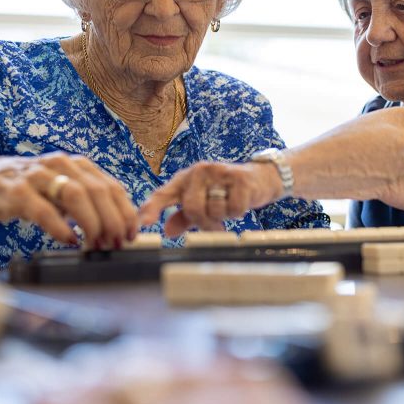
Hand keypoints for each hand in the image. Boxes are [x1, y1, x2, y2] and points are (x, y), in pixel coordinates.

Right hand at [0, 151, 138, 247]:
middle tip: (116, 243)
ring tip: (96, 244)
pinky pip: (44, 210)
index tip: (132, 233)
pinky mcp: (18, 191)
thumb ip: (87, 202)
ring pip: (76, 195)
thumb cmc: (30, 190)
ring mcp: (38, 176)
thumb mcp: (62, 190)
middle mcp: (61, 164)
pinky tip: (69, 241)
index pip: (111, 186)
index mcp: (77, 164)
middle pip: (98, 191)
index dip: (125, 212)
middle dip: (112, 220)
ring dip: (92, 223)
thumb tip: (117, 228)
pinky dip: (61, 228)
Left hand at [139, 161, 281, 236]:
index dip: (152, 208)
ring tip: (229, 206)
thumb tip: (167, 231)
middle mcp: (200, 171)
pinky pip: (233, 209)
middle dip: (205, 222)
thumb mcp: (203, 203)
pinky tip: (241, 202)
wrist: (260, 178)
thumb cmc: (227, 193)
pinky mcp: (239, 178)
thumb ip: (184, 217)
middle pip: (192, 208)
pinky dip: (238, 213)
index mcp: (186, 178)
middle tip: (216, 224)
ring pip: (214, 210)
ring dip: (224, 217)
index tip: (143, 224)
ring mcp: (219, 173)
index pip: (163, 194)